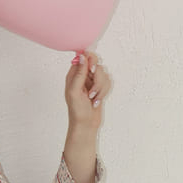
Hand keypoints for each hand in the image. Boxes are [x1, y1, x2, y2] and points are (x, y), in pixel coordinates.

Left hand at [63, 45, 109, 181]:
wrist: (86, 125)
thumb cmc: (77, 110)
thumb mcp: (75, 91)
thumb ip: (79, 73)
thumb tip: (82, 56)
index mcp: (73, 74)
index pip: (84, 57)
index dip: (91, 61)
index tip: (92, 71)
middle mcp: (83, 76)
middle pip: (96, 64)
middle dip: (98, 79)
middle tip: (92, 90)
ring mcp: (92, 82)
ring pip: (104, 74)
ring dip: (101, 88)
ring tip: (93, 99)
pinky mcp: (100, 88)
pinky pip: (108, 82)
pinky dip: (104, 92)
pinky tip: (97, 101)